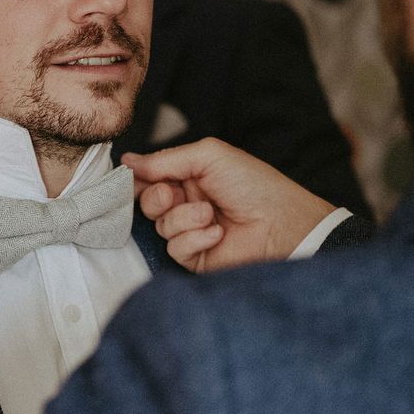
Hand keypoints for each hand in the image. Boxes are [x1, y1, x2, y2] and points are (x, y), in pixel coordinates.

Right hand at [121, 138, 335, 272]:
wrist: (285, 226)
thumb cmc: (254, 185)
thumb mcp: (208, 156)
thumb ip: (165, 159)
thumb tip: (128, 160)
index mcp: (191, 176)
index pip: (151, 177)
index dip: (140, 177)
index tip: (133, 175)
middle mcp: (188, 203)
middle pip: (147, 202)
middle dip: (157, 198)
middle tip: (174, 195)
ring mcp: (192, 230)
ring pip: (159, 226)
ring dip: (182, 218)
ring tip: (209, 215)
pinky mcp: (197, 256)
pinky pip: (175, 248)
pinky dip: (193, 238)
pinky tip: (216, 233)